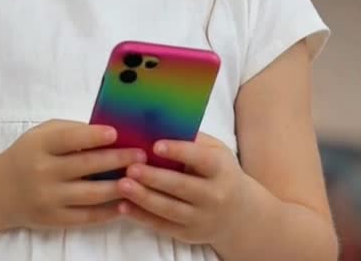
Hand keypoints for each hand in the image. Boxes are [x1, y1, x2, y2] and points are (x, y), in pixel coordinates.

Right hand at [0, 119, 146, 230]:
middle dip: (118, 159)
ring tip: (141, 180)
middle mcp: (42, 172)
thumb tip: (110, 133)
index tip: (116, 133)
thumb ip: (71, 132)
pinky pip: (86, 217)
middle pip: (86, 166)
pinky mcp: (54, 219)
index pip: (69, 139)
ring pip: (91, 194)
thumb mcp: (42, 135)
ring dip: (119, 187)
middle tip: (141, 155)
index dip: (93, 136)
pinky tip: (125, 204)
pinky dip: (108, 212)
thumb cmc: (28, 155)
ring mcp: (48, 198)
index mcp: (40, 146)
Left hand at [116, 132, 252, 245]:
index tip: (155, 145)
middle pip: (181, 186)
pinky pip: (162, 226)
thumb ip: (194, 141)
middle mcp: (214, 195)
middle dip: (154, 177)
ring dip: (143, 197)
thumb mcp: (217, 152)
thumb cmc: (220, 173)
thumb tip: (160, 125)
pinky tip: (123, 207)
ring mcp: (202, 218)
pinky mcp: (189, 234)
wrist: (239, 214)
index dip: (178, 152)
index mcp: (220, 170)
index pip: (200, 159)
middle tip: (130, 168)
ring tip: (122, 185)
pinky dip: (141, 217)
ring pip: (169, 209)